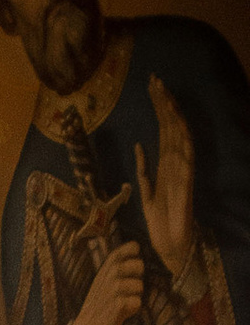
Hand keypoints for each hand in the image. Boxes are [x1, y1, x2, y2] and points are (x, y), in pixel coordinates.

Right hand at [69, 234, 145, 324]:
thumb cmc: (99, 303)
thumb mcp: (103, 279)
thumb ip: (118, 265)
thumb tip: (140, 254)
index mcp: (109, 264)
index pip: (134, 247)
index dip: (136, 258)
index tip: (130, 271)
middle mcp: (112, 273)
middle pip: (140, 266)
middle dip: (137, 279)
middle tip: (125, 292)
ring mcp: (115, 288)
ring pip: (140, 286)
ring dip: (134, 297)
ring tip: (122, 303)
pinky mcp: (119, 304)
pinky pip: (138, 303)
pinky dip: (132, 310)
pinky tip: (121, 313)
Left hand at [137, 79, 196, 282]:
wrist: (171, 244)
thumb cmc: (160, 222)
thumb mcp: (145, 193)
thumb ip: (143, 171)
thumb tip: (138, 146)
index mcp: (165, 163)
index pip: (162, 128)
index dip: (157, 107)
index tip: (151, 87)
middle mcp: (175, 161)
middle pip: (169, 125)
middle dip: (162, 102)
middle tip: (154, 79)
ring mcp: (181, 168)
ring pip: (177, 133)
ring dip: (170, 112)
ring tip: (162, 92)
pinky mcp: (185, 179)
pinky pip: (184, 153)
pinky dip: (180, 135)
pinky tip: (174, 120)